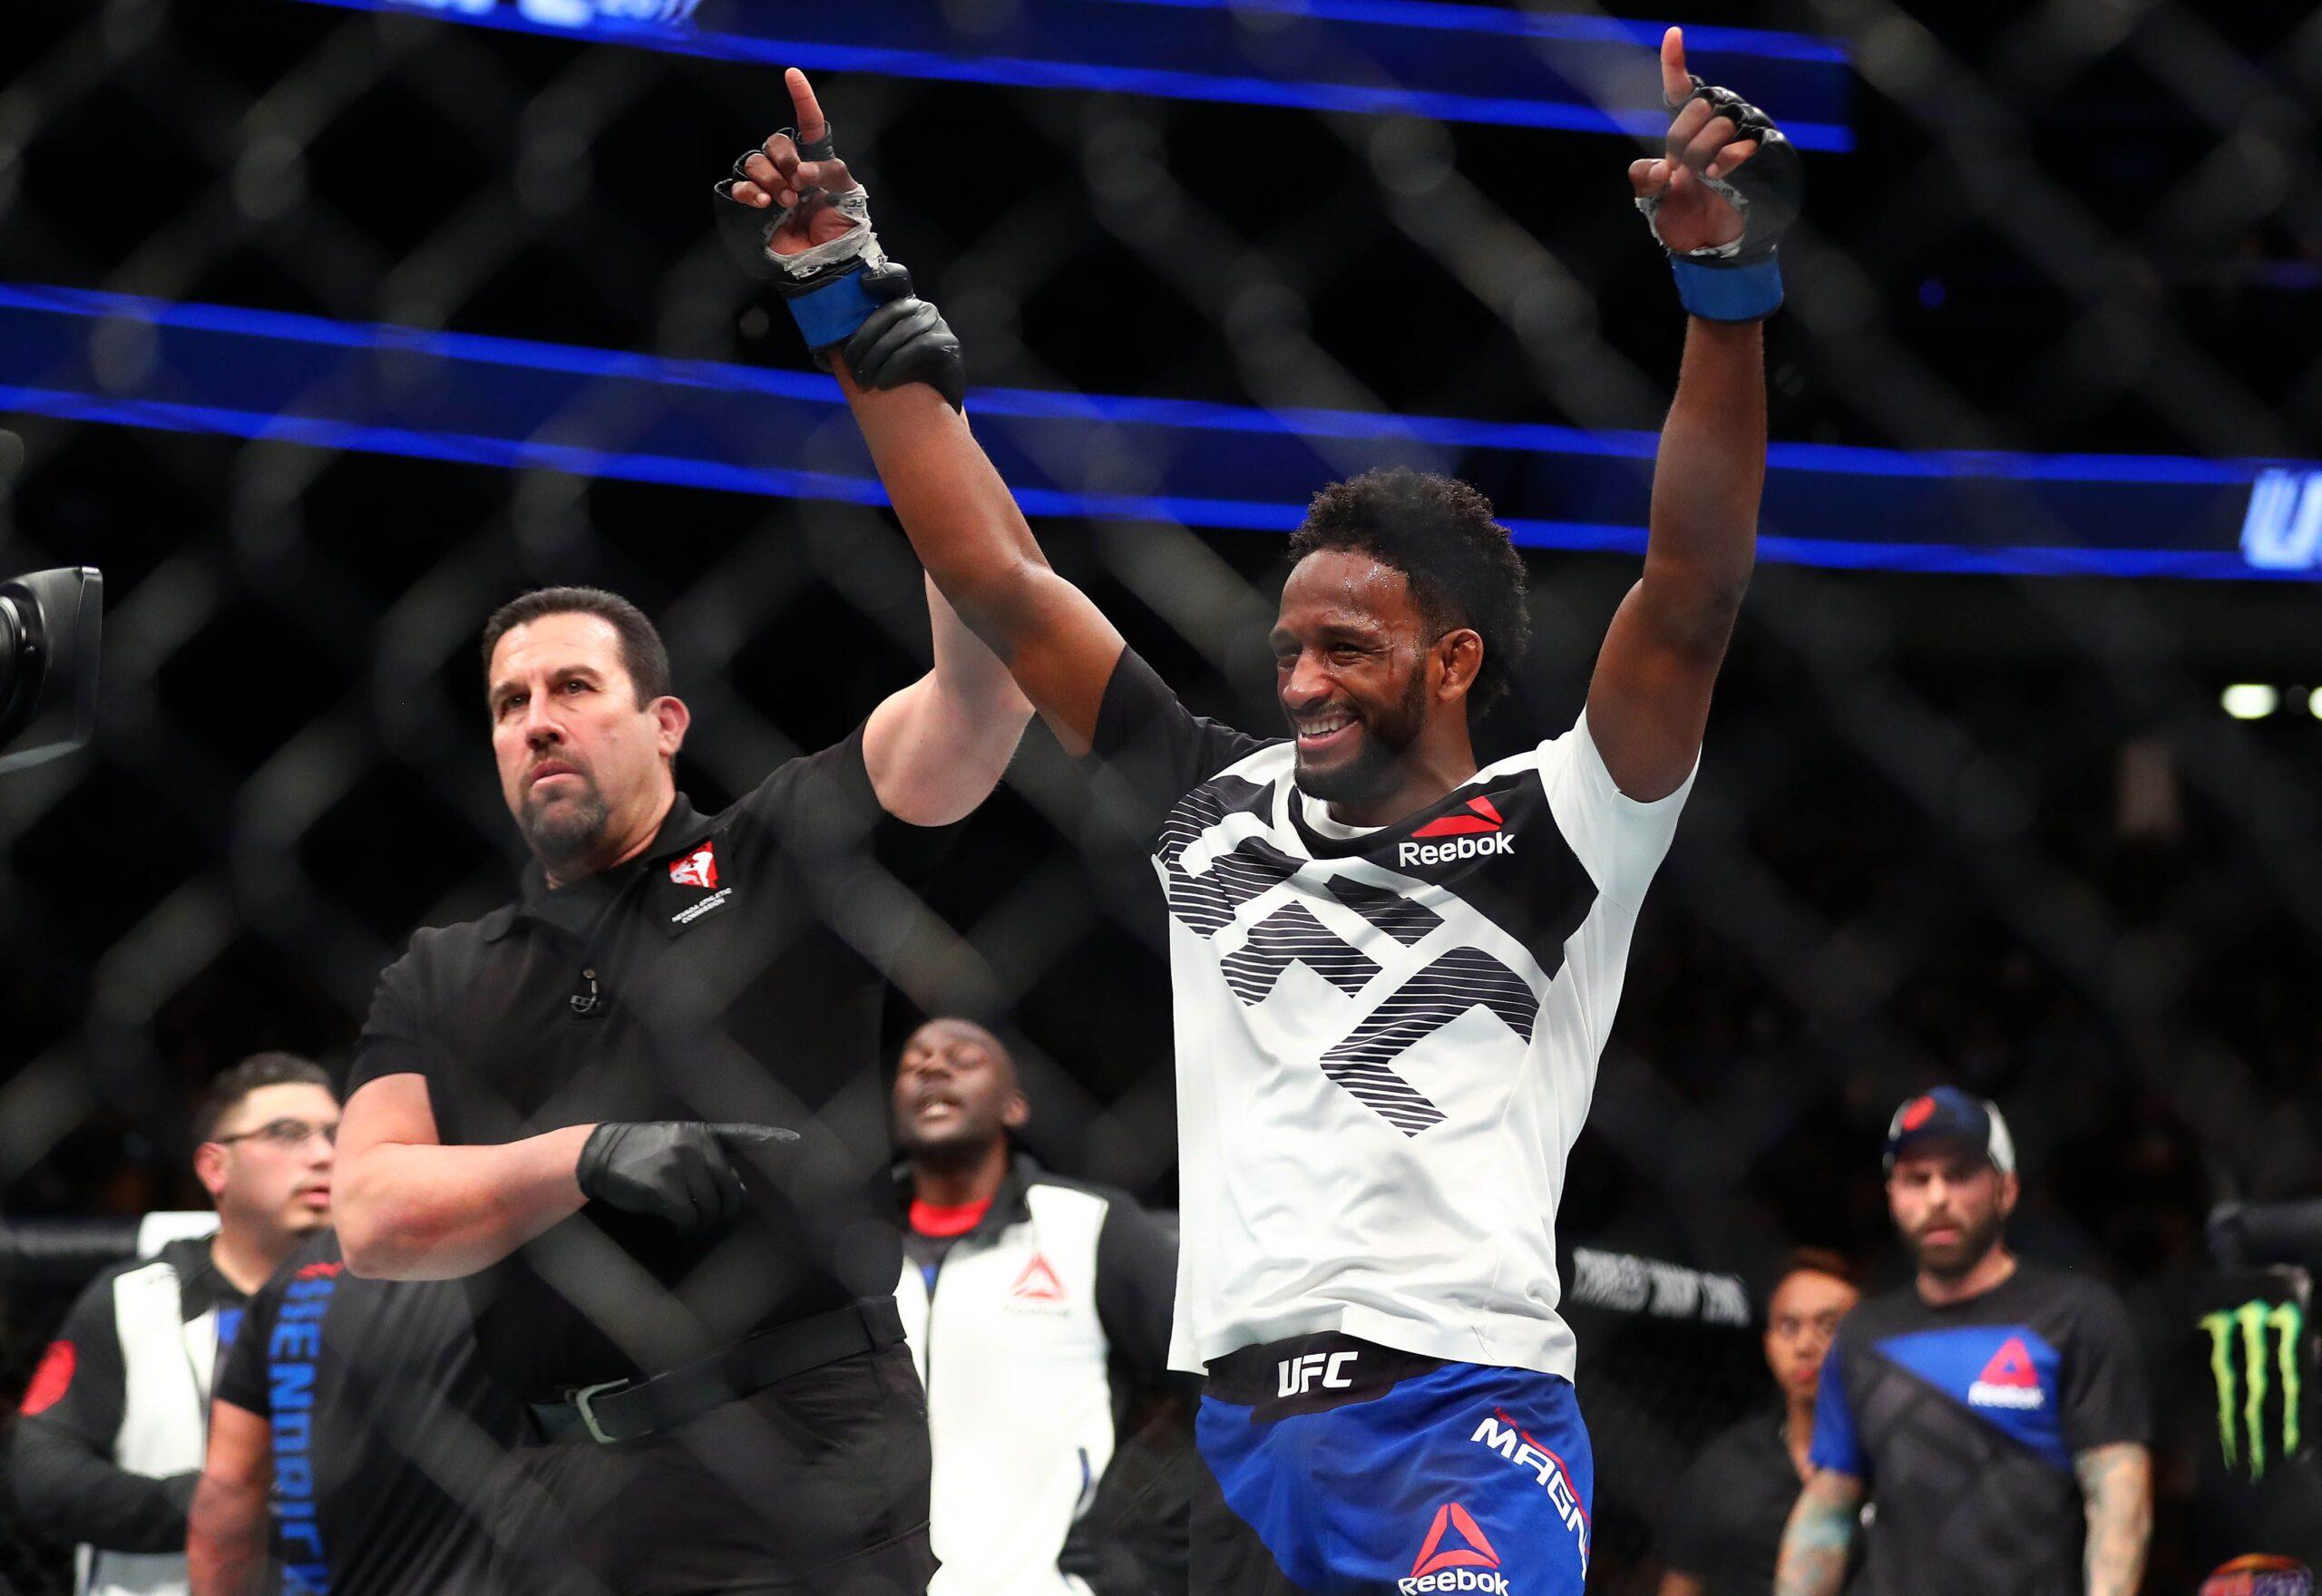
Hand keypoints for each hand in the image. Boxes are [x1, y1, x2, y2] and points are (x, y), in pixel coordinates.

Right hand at [574, 1121, 797, 1236]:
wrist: (598, 1154)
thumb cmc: (641, 1155)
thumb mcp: (676, 1146)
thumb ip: (708, 1164)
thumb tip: (740, 1191)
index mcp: (702, 1133)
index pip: (742, 1134)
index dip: (771, 1138)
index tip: (796, 1140)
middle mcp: (695, 1144)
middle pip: (730, 1189)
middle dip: (724, 1211)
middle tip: (709, 1220)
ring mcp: (679, 1164)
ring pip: (711, 1208)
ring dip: (703, 1222)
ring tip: (690, 1222)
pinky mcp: (663, 1187)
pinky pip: (689, 1218)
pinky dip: (686, 1227)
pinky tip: (676, 1224)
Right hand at [727, 68, 860, 257]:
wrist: (827, 263)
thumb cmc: (841, 230)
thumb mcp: (849, 195)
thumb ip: (831, 172)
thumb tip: (801, 171)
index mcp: (816, 161)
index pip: (808, 124)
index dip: (802, 98)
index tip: (792, 74)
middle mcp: (790, 168)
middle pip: (775, 142)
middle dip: (785, 159)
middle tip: (800, 185)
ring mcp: (770, 186)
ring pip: (755, 161)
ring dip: (771, 178)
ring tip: (786, 202)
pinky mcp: (752, 205)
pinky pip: (738, 186)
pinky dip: (749, 191)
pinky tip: (764, 203)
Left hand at [842, 261, 966, 409]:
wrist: (932, 408)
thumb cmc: (900, 378)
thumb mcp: (873, 358)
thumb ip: (854, 347)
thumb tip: (821, 352)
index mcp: (902, 305)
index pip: (897, 279)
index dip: (883, 275)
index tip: (862, 283)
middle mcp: (921, 309)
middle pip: (890, 310)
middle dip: (864, 337)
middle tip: (849, 365)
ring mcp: (937, 324)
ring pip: (902, 331)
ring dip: (877, 357)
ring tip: (864, 380)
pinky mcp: (949, 344)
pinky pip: (919, 347)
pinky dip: (896, 365)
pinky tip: (883, 382)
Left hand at [1628, 28, 1754, 255]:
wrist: (1710, 246)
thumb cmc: (1680, 217)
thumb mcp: (1652, 201)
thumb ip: (1646, 180)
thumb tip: (1661, 167)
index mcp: (1684, 131)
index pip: (1680, 89)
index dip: (1675, 62)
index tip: (1673, 34)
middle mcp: (1713, 125)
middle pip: (1700, 104)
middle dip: (1686, 139)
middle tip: (1685, 169)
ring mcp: (1739, 136)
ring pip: (1723, 122)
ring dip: (1706, 153)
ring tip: (1705, 177)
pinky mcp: (1761, 152)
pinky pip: (1746, 142)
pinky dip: (1729, 160)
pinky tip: (1718, 175)